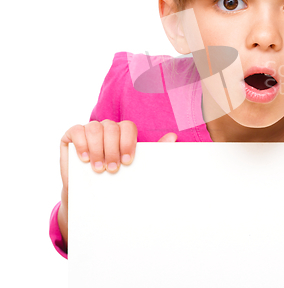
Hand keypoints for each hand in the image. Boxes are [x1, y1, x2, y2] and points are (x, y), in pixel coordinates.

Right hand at [60, 120, 177, 193]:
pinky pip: (77, 130)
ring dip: (97, 149)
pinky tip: (84, 158)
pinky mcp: (71, 136)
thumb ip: (153, 152)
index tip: (127, 161)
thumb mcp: (134, 167)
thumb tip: (173, 137)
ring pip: (95, 128)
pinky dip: (81, 144)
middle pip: (112, 127)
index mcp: (122, 132)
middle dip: (112, 149)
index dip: (128, 142)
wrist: (89, 195)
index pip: (128, 127)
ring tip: (98, 168)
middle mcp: (106, 128)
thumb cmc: (116, 179)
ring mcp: (89, 130)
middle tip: (112, 170)